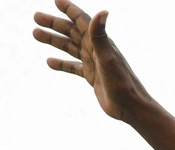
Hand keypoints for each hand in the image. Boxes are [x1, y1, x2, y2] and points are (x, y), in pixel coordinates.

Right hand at [33, 0, 149, 121]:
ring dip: (54, 40)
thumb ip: (100, 35)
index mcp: (100, 43)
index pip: (83, 21)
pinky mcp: (92, 77)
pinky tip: (49, 62)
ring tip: (36, 33)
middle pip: (72, 32)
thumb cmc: (121, 82)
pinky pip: (73, 67)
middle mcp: (97, 50)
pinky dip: (62, 64)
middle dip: (55, 24)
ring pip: (70, 48)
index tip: (56, 0)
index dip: (70, 10)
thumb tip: (104, 11)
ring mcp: (94, 63)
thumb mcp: (107, 57)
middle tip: (36, 17)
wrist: (130, 106)